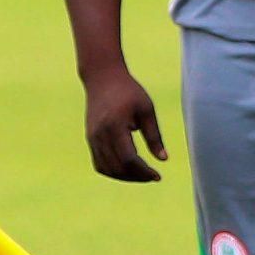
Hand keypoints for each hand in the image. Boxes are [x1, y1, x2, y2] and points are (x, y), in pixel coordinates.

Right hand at [83, 62, 166, 182]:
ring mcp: (93, 138)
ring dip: (125, 176)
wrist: (103, 78)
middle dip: (136, 177)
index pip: (128, 159)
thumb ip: (154, 135)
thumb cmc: (129, 91)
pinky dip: (113, 171)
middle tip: (152, 177)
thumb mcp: (146, 109)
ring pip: (107, 169)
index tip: (157, 176)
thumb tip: (163, 159)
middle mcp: (100, 135)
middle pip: (117, 167)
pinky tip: (128, 169)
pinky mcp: (90, 139)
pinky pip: (100, 164)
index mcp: (115, 126)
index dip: (143, 171)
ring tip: (141, 174)